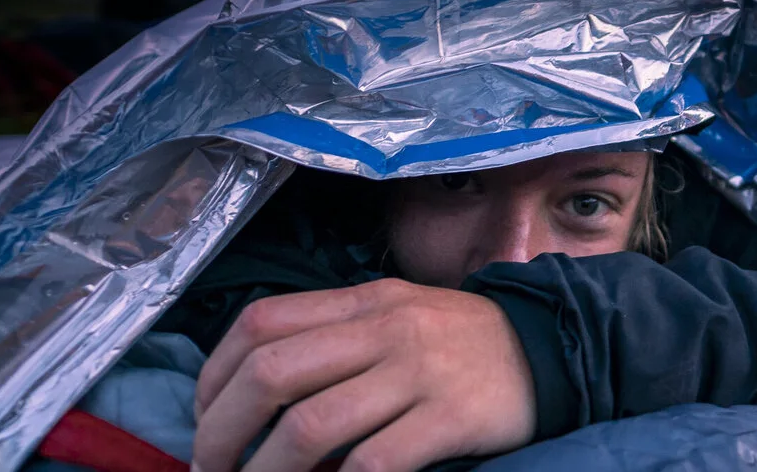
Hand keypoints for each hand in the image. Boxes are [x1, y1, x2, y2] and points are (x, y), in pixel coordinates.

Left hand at [191, 279, 537, 471]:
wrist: (554, 350)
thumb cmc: (459, 344)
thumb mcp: (394, 316)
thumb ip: (332, 339)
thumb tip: (252, 395)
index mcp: (362, 301)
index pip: (260, 324)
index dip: (213, 380)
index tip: (203, 424)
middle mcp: (384, 329)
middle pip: (271, 375)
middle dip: (222, 433)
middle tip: (211, 471)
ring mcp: (418, 372)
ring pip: (311, 426)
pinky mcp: (450, 417)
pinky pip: (374, 463)